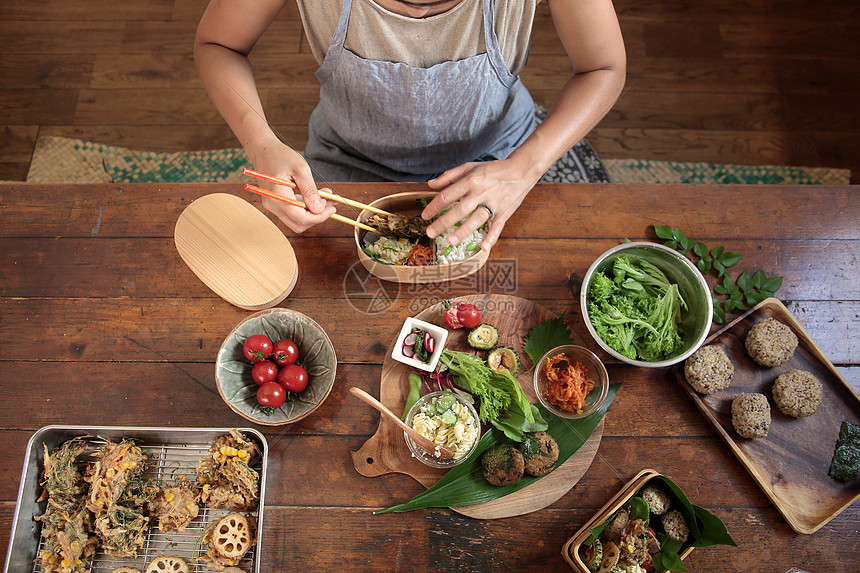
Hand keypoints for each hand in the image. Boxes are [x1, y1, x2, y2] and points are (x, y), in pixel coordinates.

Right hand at [248, 142, 336, 232]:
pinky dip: (306, 207)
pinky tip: (317, 197)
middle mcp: (273, 205)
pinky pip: (293, 211)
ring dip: (313, 212)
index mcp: (277, 197)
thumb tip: (319, 209)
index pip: (301, 218)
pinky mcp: (276, 202)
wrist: (263, 149)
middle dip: (316, 217)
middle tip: (330, 205)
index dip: (319, 217)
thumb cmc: (280, 155)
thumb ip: (310, 191)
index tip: (332, 209)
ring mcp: (273, 205)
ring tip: (327, 198)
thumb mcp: (301, 170)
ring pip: (296, 219)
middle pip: (298, 223)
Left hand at [421, 159, 536, 250]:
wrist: (521, 170)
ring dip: (463, 231)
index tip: (424, 216)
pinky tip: (483, 247)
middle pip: (459, 209)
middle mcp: (481, 192)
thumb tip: (431, 183)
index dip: (434, 206)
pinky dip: (491, 237)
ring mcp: (493, 204)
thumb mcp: (470, 166)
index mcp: (471, 180)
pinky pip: (497, 227)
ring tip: (451, 241)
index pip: (448, 195)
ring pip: (476, 219)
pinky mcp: (504, 212)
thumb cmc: (493, 169)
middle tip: (430, 233)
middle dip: (443, 222)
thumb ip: (449, 175)